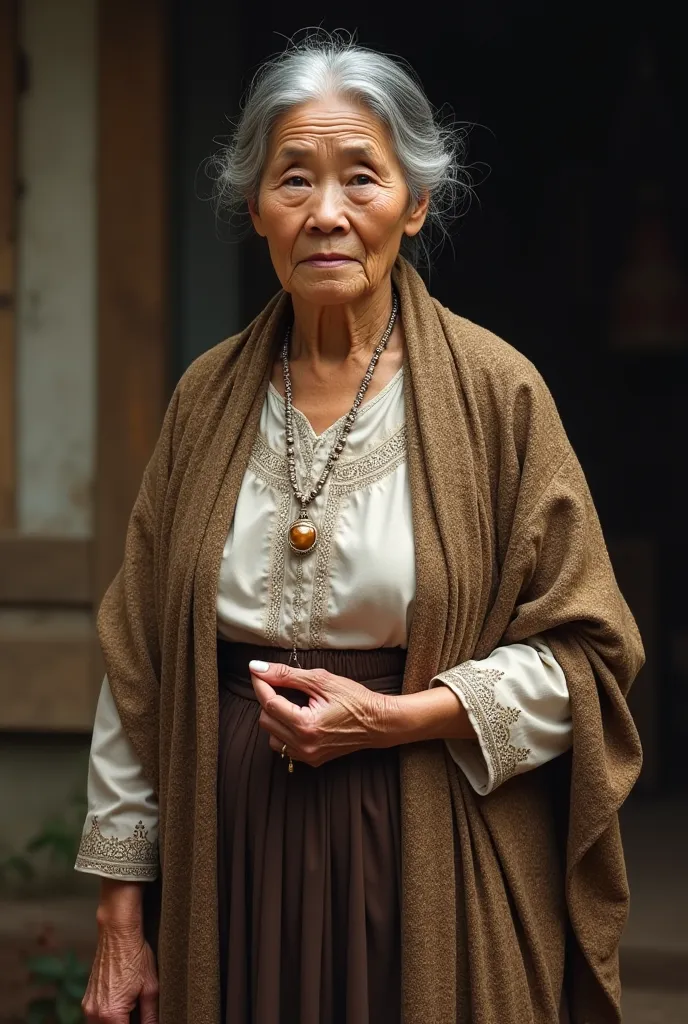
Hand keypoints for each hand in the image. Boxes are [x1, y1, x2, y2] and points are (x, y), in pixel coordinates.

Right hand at [83, 884, 157, 1023]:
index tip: (145, 1023)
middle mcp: (94, 1013)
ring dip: (117, 1023)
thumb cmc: (135, 955)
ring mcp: (88, 1006)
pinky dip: (109, 1018)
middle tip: (139, 1016)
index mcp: (111, 1013)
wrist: (117, 932)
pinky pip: (96, 1018)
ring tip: (132, 1011)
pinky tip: (123, 1007)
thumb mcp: (150, 988)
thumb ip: (151, 1016)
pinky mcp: (87, 999)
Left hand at [249, 660, 398, 766]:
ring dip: (275, 717)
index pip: (269, 702)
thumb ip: (287, 675)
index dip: (260, 683)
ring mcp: (307, 756)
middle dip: (268, 699)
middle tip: (280, 684)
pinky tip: (297, 718)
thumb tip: (258, 668)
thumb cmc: (355, 698)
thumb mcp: (321, 680)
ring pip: (271, 736)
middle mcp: (303, 745)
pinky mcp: (311, 760)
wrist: (378, 722)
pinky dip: (284, 731)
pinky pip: (284, 746)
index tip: (257, 670)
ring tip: (291, 703)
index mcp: (305, 725)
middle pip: (266, 719)